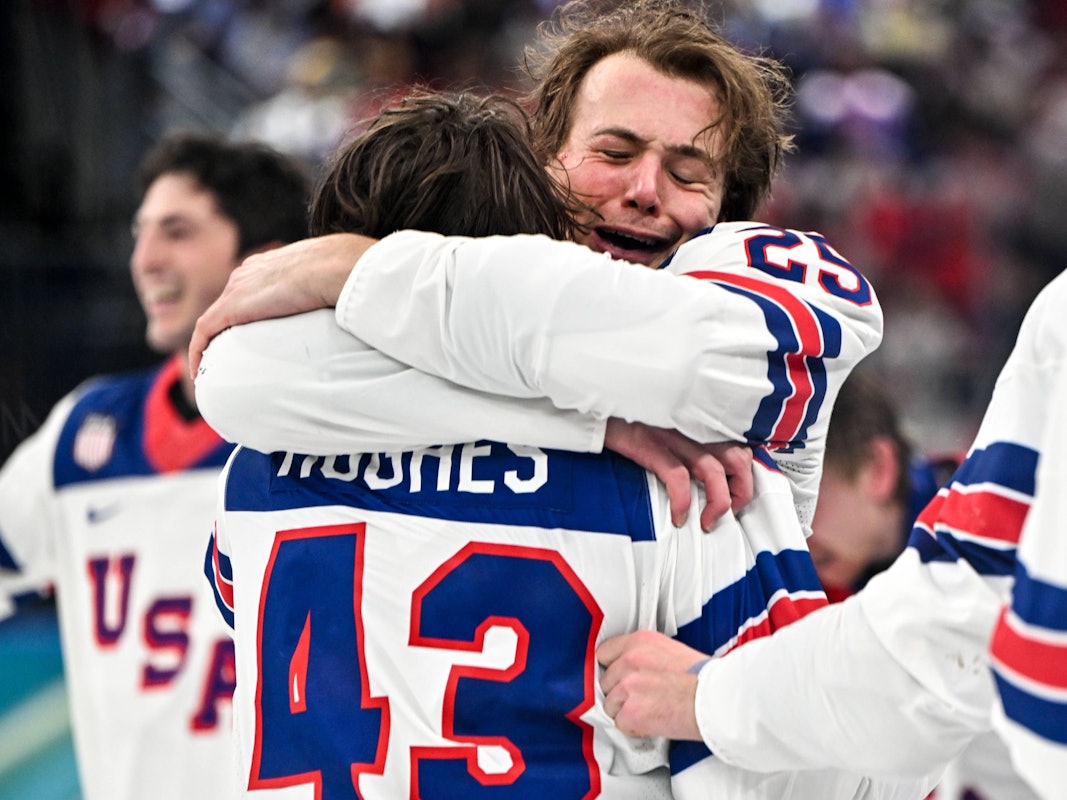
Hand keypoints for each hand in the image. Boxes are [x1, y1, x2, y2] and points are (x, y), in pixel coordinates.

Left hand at [189, 233, 376, 377]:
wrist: (337, 267)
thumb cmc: (348, 270)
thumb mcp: (336, 277)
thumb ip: (331, 289)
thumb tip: (349, 305)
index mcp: (271, 263)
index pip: (250, 289)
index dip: (247, 313)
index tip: (250, 335)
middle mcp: (248, 272)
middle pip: (228, 305)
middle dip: (225, 331)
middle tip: (230, 359)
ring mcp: (237, 288)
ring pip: (214, 319)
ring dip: (210, 344)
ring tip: (214, 369)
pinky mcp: (232, 307)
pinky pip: (204, 331)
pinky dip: (198, 350)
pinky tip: (199, 371)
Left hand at [597, 630, 705, 739]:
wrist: (716, 699)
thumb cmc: (703, 677)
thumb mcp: (669, 650)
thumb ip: (644, 655)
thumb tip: (630, 667)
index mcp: (639, 641)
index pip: (604, 653)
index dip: (611, 669)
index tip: (618, 678)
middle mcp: (629, 660)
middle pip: (605, 682)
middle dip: (619, 693)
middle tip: (642, 698)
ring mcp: (628, 686)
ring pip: (609, 705)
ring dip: (626, 711)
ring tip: (651, 710)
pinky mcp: (631, 712)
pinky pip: (619, 723)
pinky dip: (633, 728)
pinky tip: (652, 721)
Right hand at [604, 418, 752, 529]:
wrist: (599, 402)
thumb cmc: (633, 416)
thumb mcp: (670, 425)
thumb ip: (690, 441)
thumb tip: (704, 474)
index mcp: (699, 423)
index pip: (740, 446)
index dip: (745, 477)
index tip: (737, 496)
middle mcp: (692, 428)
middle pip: (738, 459)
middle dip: (740, 492)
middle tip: (727, 511)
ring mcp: (673, 436)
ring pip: (715, 471)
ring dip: (718, 503)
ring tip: (706, 521)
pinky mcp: (652, 446)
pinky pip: (678, 479)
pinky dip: (683, 502)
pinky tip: (678, 516)